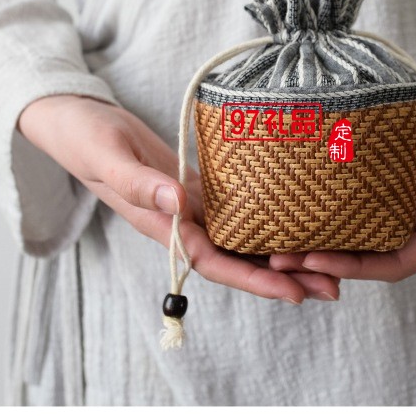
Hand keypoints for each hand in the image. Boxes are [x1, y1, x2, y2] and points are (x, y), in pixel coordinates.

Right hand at [18, 94, 339, 302]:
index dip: (255, 279)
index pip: (215, 261)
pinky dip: (266, 219)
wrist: (82, 124)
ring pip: (243, 237)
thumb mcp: (110, 158)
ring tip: (329, 260)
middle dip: (284, 276)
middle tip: (334, 285)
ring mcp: (193, 208)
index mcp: (163, 226)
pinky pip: (237, 210)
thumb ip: (140, 185)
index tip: (294, 291)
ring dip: (282, 252)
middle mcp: (183, 224)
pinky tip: (297, 219)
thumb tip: (178, 206)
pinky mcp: (199, 189)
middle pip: (239, 259)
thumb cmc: (88, 140)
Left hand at [269, 129, 415, 280]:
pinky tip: (318, 196)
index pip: (393, 263)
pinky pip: (377, 201)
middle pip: (369, 251)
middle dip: (324, 256)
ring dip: (328, 231)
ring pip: (367, 228)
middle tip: (274, 252)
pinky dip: (348, 203)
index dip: (353, 266)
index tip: (313, 258)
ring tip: (282, 227)